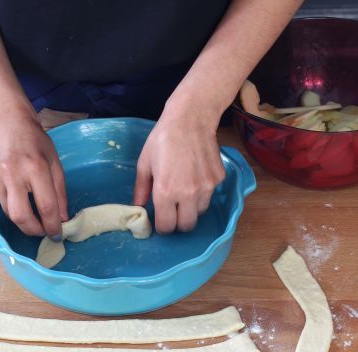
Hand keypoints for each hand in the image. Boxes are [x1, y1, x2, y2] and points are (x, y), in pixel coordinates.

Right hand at [0, 113, 68, 237]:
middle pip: (21, 216)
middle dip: (34, 231)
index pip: (46, 206)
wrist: (8, 124)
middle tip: (44, 232)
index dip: (53, 225)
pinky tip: (23, 202)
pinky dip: (15, 209)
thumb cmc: (36, 142)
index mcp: (36, 168)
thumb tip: (62, 219)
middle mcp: (14, 174)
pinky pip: (3, 204)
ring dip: (24, 222)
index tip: (58, 235)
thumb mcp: (56, 164)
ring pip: (10, 214)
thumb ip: (60, 193)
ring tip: (36, 220)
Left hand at [133, 105, 224, 233]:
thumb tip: (138, 207)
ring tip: (184, 191)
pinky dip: (203, 192)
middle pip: (186, 226)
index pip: (167, 226)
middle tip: (173, 212)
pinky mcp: (218, 179)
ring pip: (200, 212)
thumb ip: (141, 189)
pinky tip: (195, 175)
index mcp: (165, 191)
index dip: (163, 227)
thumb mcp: (144, 164)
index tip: (161, 221)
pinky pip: (210, 195)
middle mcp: (188, 193)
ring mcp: (206, 187)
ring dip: (191, 208)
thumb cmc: (163, 139)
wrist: (191, 119)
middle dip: (178, 223)